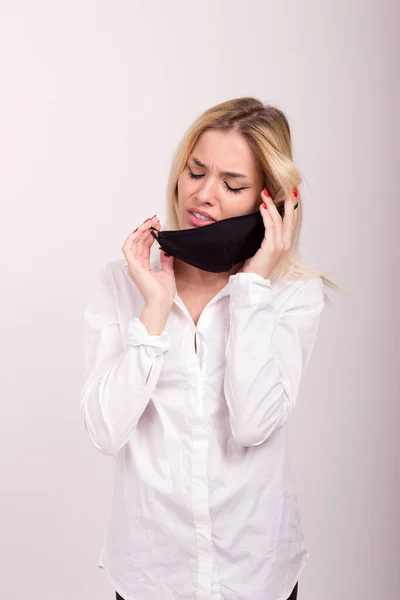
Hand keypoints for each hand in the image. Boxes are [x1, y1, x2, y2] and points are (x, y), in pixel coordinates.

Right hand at [122, 215, 175, 332]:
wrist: (161, 303)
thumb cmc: (163, 293)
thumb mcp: (167, 272)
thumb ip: (165, 261)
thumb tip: (166, 251)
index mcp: (143, 267)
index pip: (144, 247)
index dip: (149, 235)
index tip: (157, 226)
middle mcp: (136, 265)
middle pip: (138, 243)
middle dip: (146, 229)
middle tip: (154, 220)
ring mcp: (134, 266)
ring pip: (133, 243)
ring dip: (140, 231)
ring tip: (150, 222)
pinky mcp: (134, 267)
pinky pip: (128, 249)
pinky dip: (133, 238)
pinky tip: (141, 230)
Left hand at [241, 187, 298, 278]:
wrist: (252, 283)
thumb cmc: (255, 267)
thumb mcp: (263, 249)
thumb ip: (267, 237)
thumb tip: (263, 220)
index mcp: (285, 244)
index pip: (291, 221)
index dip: (291, 207)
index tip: (288, 193)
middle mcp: (286, 244)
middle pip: (290, 217)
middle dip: (287, 201)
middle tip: (284, 187)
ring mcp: (280, 246)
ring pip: (278, 220)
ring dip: (271, 204)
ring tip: (265, 193)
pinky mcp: (271, 248)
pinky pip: (270, 227)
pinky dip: (266, 214)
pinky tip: (262, 206)